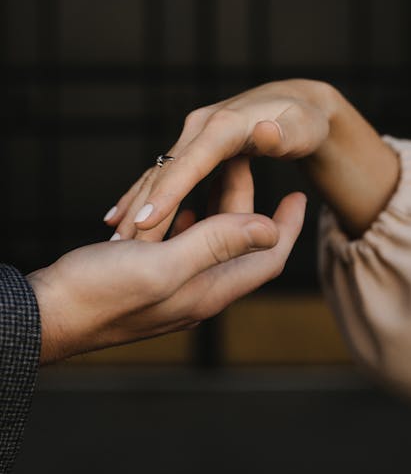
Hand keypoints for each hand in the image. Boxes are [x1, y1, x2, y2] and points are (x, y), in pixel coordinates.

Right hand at [29, 158, 306, 363]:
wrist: (49, 314)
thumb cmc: (99, 292)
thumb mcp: (162, 266)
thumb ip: (217, 245)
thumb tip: (269, 229)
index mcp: (209, 289)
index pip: (267, 258)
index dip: (287, 227)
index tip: (299, 196)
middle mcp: (198, 290)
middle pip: (238, 242)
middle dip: (246, 201)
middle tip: (247, 160)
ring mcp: (173, 285)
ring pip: (209, 240)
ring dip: (216, 206)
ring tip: (217, 173)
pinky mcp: (148, 278)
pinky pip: (181, 245)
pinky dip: (186, 220)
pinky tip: (179, 206)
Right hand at [105, 79, 337, 241]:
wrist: (299, 99)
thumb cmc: (304, 121)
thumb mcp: (300, 129)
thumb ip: (281, 137)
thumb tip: (266, 132)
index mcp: (224, 126)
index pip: (190, 163)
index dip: (167, 193)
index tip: (143, 221)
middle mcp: (202, 128)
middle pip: (167, 173)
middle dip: (143, 207)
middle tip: (119, 244)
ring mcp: (194, 136)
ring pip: (159, 175)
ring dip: (138, 205)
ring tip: (112, 239)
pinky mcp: (192, 145)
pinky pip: (164, 173)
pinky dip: (144, 194)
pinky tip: (120, 216)